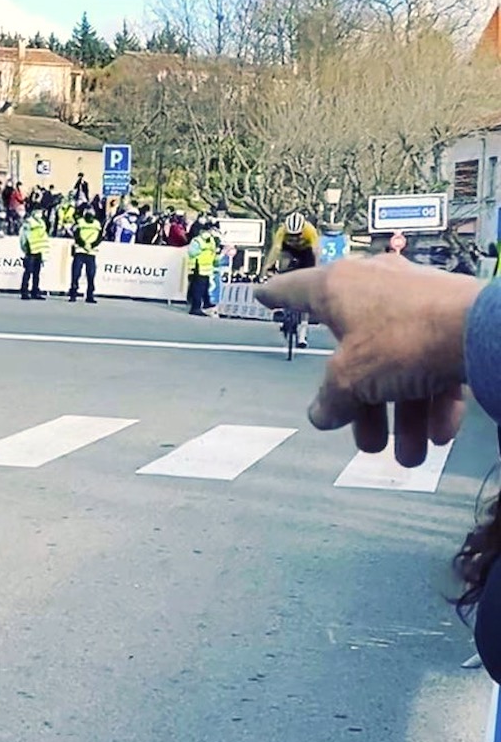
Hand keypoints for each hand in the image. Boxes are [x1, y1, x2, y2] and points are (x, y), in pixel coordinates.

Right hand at [254, 253, 482, 466]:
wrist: (481, 333)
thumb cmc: (407, 337)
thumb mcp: (349, 379)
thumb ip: (330, 399)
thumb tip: (322, 414)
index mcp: (339, 287)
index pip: (295, 291)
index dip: (276, 297)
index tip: (263, 295)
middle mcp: (376, 289)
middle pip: (354, 353)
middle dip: (363, 404)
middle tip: (365, 438)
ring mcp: (416, 304)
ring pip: (398, 366)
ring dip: (402, 416)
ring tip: (407, 454)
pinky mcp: (451, 321)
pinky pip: (432, 366)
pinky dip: (432, 402)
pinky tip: (436, 436)